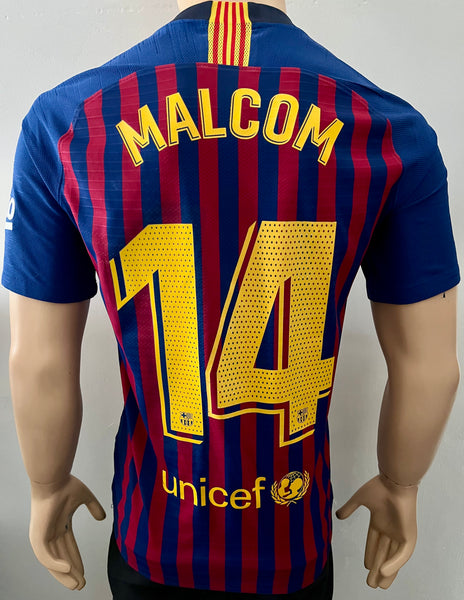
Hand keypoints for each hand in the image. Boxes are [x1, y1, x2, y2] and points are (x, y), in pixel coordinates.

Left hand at [29, 474, 105, 589]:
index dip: (77, 560)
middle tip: (80, 585)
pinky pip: (46, 555)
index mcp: (60, 525)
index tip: (84, 573)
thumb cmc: (66, 484)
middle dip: (71, 572)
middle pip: (62, 558)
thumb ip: (94, 507)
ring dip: (64, 574)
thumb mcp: (85, 497)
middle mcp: (50, 533)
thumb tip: (102, 518)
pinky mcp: (38, 536)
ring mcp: (43, 535)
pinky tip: (68, 568)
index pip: (69, 547)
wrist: (53, 478)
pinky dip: (56, 564)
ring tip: (75, 583)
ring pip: (53, 561)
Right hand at [335, 474, 417, 588]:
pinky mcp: (408, 535)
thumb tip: (338, 515)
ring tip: (379, 585)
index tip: (366, 566)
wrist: (395, 481)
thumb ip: (349, 508)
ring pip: (393, 557)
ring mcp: (399, 533)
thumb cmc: (379, 486)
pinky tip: (384, 571)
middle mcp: (390, 529)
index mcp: (380, 520)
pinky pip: (402, 554)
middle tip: (371, 583)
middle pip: (383, 553)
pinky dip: (394, 564)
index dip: (370, 554)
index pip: (374, 542)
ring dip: (386, 571)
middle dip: (377, 569)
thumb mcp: (360, 498)